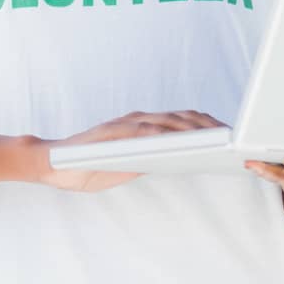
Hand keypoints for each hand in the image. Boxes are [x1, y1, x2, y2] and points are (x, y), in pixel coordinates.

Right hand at [32, 109, 227, 191]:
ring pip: (167, 120)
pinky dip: (164, 133)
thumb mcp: (128, 166)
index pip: (182, 121)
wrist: (51, 163)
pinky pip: (143, 130)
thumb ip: (149, 159)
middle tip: (232, 135)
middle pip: (181, 117)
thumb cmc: (89, 165)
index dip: (207, 125)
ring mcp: (125, 124)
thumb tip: (180, 162)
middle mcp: (137, 120)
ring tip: (216, 136)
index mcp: (142, 127)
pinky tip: (182, 140)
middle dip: (209, 124)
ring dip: (193, 127)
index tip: (229, 133)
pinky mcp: (113, 132)